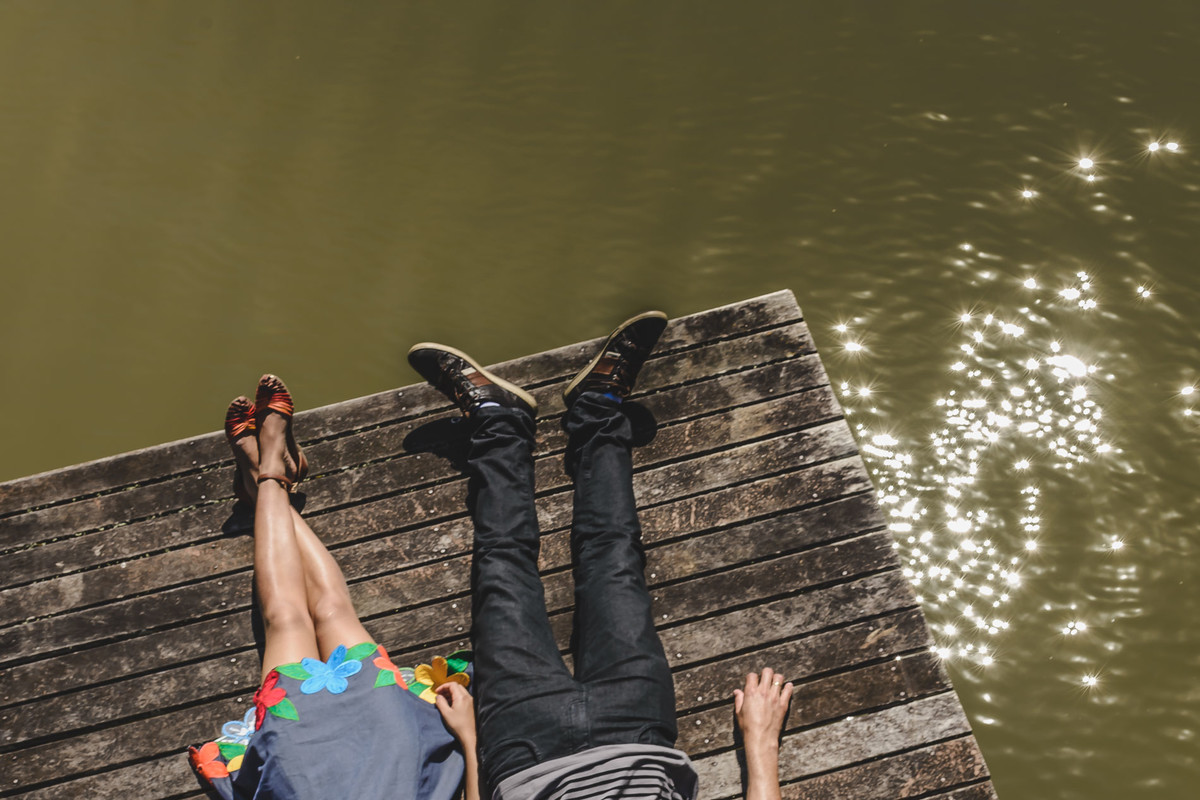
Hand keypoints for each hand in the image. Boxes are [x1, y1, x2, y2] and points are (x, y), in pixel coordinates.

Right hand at [435, 683, 476, 746]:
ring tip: (444, 701)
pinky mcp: (471, 706)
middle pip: (457, 686)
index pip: (452, 684)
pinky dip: (456, 697)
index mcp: (461, 696)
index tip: (436, 692)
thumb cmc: (457, 724)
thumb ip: (440, 703)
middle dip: (447, 689)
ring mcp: (471, 701)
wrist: (469, 735)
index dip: (443, 686)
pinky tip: (451, 705)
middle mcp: (468, 696)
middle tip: (440, 695)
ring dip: (451, 693)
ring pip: (460, 691)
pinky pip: (463, 697)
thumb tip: (438, 696)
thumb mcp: (446, 714)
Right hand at [734, 668, 791, 799]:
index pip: (752, 675)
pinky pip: (788, 690)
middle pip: (767, 672)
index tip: (753, 682)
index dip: (752, 678)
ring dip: (777, 679)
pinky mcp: (783, 704)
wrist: (761, 739)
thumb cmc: (747, 727)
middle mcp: (763, 692)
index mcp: (750, 692)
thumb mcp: (739, 713)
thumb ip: (739, 700)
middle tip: (765, 680)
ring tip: (775, 684)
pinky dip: (788, 687)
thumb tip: (737, 691)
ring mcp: (774, 697)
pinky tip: (787, 687)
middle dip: (765, 674)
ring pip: (779, 678)